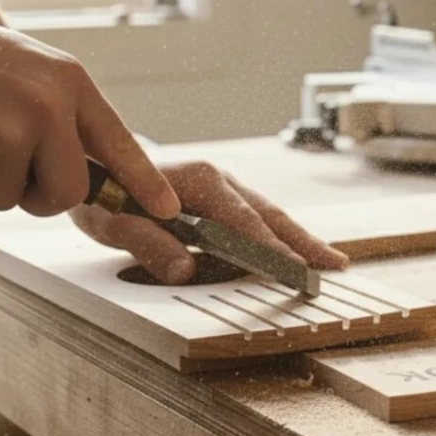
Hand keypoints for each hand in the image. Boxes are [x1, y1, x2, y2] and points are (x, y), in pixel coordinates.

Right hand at [0, 0, 178, 217]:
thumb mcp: (37, 72)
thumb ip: (67, 118)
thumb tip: (89, 178)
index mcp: (71, 84)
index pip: (119, 143)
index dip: (145, 183)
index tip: (167, 211)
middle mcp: (48, 106)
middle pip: (68, 193)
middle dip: (42, 196)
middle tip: (14, 166)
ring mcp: (7, 130)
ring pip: (11, 199)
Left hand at [69, 161, 348, 283]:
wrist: (99, 163)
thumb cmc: (107, 195)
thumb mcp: (115, 223)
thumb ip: (149, 245)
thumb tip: (186, 271)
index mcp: (202, 182)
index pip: (246, 222)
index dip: (272, 249)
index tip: (296, 272)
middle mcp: (221, 179)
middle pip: (271, 215)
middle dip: (303, 242)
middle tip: (335, 265)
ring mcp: (225, 185)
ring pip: (270, 214)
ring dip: (299, 238)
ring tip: (327, 259)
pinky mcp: (222, 195)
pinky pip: (257, 215)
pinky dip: (280, 233)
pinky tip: (293, 247)